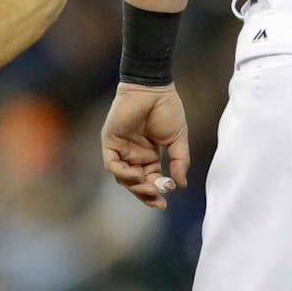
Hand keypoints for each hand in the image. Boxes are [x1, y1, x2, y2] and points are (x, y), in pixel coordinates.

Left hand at [101, 82, 189, 210]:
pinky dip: (122, 173)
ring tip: (148, 188)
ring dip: (135, 186)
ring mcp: (121, 148)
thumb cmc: (167, 110)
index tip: (165, 202)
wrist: (154, 89)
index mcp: (149, 156)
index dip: (156, 192)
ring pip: (123, 176)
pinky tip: (136, 176)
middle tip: (157, 201)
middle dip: (145, 194)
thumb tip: (180, 185)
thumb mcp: (177, 140)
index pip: (150, 180)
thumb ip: (179, 162)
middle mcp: (134, 154)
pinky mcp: (110, 140)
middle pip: (135, 182)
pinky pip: (112, 163)